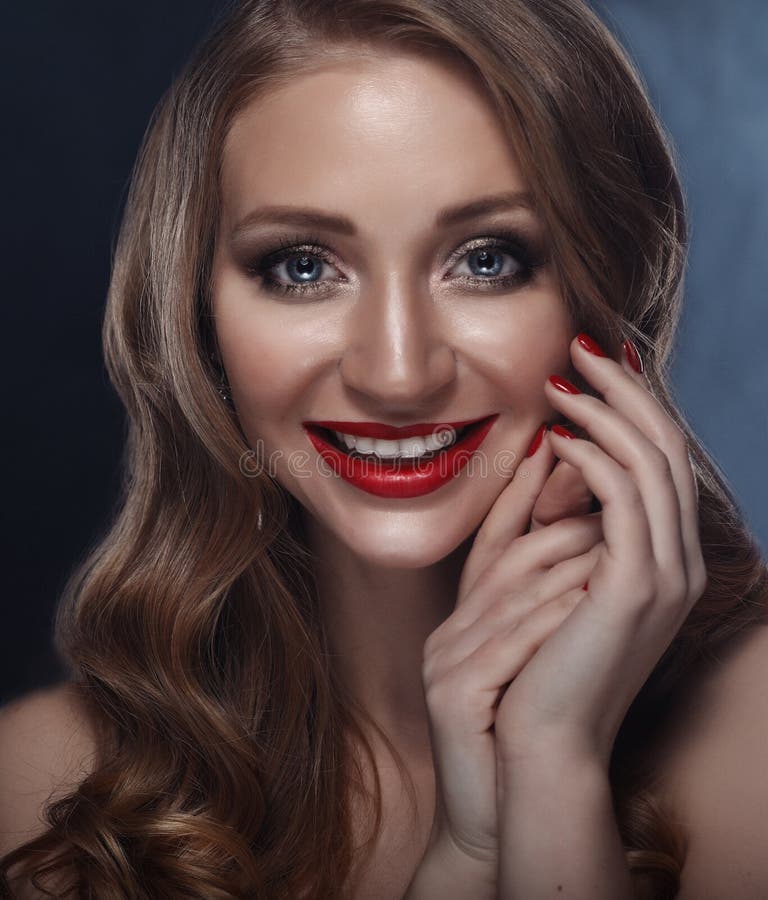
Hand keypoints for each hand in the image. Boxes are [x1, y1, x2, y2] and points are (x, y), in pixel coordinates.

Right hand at [420, 419, 602, 871]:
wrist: (497, 807)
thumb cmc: (519, 725)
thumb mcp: (523, 655)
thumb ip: (537, 600)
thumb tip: (584, 539)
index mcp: (465, 617)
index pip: (492, 541)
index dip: (519, 490)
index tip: (553, 443)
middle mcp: (449, 630)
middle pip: (504, 561)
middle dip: (560, 529)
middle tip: (607, 503)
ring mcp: (446, 662)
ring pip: (509, 596)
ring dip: (565, 571)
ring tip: (611, 548)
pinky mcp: (453, 696)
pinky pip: (507, 646)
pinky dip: (550, 620)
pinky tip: (584, 605)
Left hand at [493, 333, 707, 768]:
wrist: (540, 740)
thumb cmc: (536, 657)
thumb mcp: (554, 574)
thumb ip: (562, 515)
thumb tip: (554, 450)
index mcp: (661, 557)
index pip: (658, 460)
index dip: (631, 406)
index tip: (593, 366)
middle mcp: (677, 561)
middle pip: (664, 446)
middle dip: (626, 389)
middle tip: (584, 345)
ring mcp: (665, 575)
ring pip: (650, 462)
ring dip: (607, 411)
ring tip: (564, 378)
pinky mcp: (636, 587)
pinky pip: (624, 499)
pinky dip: (596, 457)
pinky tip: (559, 436)